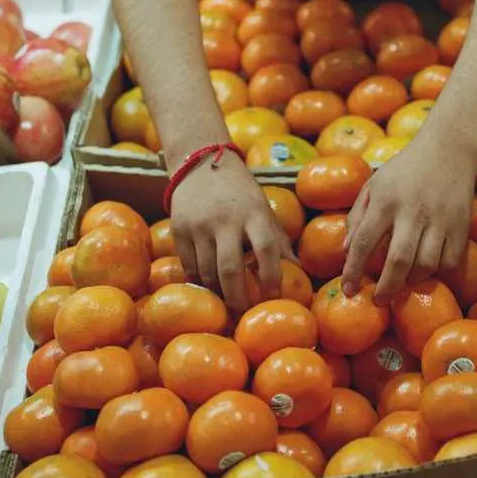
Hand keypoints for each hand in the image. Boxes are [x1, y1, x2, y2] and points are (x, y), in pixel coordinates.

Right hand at [170, 153, 295, 312]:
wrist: (200, 164)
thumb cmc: (240, 192)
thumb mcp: (263, 209)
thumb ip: (278, 240)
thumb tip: (298, 272)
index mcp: (253, 213)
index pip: (266, 248)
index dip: (272, 276)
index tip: (273, 294)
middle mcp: (225, 220)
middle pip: (231, 269)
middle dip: (238, 298)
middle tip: (244, 313)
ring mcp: (199, 226)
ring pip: (207, 273)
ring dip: (218, 293)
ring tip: (227, 302)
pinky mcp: (179, 230)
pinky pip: (189, 267)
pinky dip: (200, 282)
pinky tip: (209, 286)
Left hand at [341, 142, 472, 303]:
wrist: (448, 150)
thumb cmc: (404, 170)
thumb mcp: (374, 185)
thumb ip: (358, 217)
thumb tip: (347, 252)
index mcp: (386, 199)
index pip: (365, 241)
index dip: (354, 269)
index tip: (349, 289)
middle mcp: (413, 211)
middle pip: (398, 260)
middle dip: (386, 288)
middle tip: (378, 301)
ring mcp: (440, 220)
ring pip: (426, 265)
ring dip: (410, 281)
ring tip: (401, 283)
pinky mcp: (461, 226)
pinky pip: (449, 261)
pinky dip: (436, 272)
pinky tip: (425, 269)